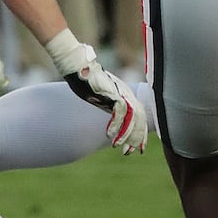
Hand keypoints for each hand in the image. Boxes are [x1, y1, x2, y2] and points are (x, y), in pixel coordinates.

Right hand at [51, 38, 147, 153]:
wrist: (78, 65)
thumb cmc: (84, 77)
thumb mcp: (98, 92)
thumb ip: (105, 101)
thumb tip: (104, 108)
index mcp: (124, 94)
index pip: (137, 116)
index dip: (138, 132)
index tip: (136, 147)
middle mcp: (126, 94)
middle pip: (139, 119)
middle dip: (136, 138)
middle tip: (131, 152)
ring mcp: (122, 93)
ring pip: (133, 118)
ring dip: (127, 135)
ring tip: (122, 149)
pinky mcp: (113, 93)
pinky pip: (119, 113)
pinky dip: (117, 126)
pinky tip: (110, 137)